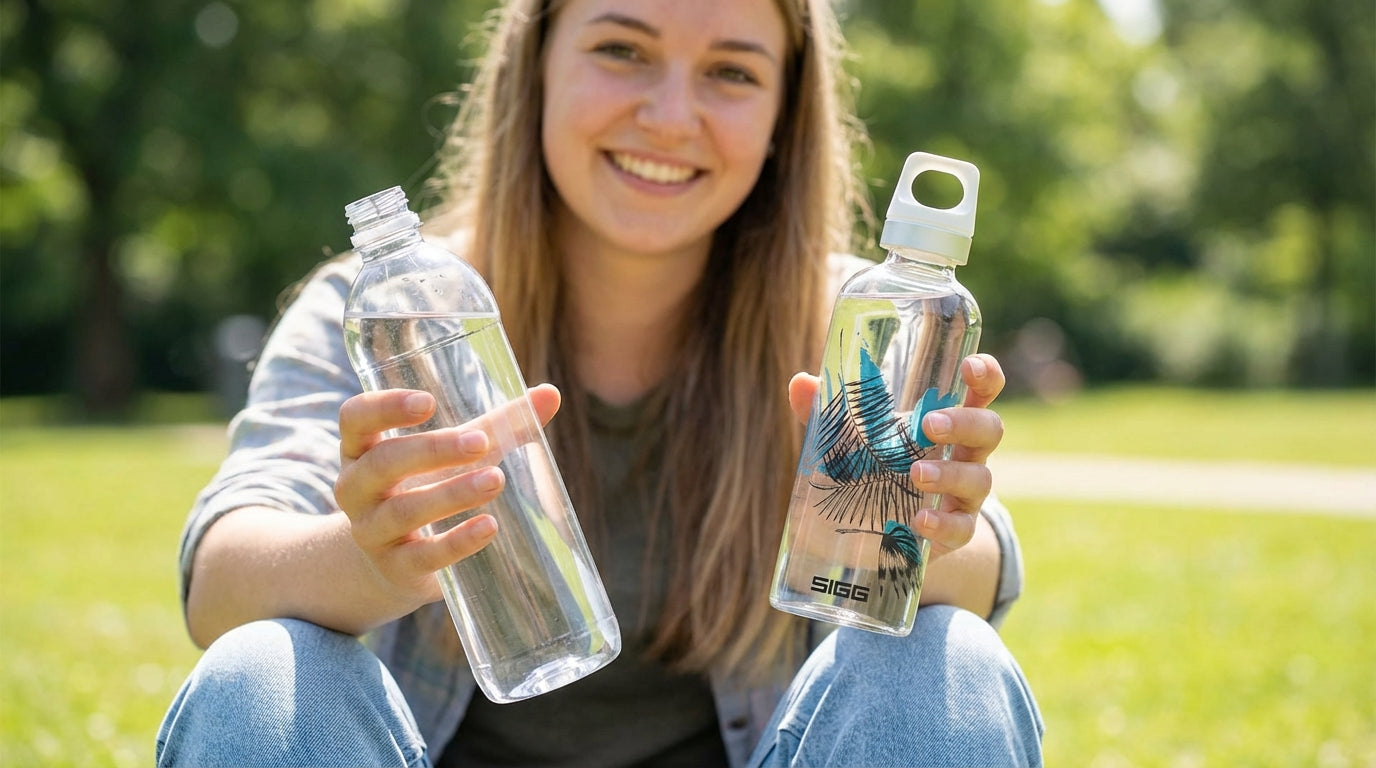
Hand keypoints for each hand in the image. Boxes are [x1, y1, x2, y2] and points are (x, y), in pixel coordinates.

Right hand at [333, 385, 561, 610]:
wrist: (392, 563)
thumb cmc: (424, 487)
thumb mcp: (450, 454)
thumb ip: (496, 425)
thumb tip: (551, 394)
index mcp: (362, 448)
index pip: (355, 418)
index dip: (384, 407)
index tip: (427, 402)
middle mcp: (356, 488)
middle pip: (383, 463)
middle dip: (432, 450)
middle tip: (480, 442)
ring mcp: (371, 531)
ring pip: (404, 510)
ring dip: (452, 494)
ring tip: (496, 479)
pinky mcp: (396, 568)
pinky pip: (424, 555)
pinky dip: (458, 541)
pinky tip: (489, 526)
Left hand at [787, 353, 1004, 559]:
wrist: (876, 534)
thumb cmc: (873, 469)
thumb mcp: (851, 440)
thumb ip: (829, 413)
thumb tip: (799, 383)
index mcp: (947, 421)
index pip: (981, 391)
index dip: (985, 375)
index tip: (969, 366)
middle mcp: (965, 454)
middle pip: (989, 429)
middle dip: (965, 423)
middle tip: (928, 426)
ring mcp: (965, 494)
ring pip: (981, 478)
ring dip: (950, 474)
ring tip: (915, 475)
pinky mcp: (955, 531)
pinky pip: (962, 528)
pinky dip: (943, 523)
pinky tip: (919, 520)